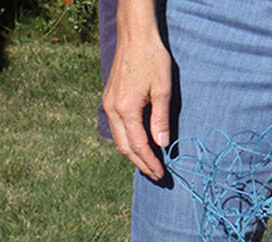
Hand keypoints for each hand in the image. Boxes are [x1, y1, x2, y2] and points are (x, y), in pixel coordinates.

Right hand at [102, 0, 171, 179]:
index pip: (138, 145)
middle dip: (141, 164)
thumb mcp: (163, 90)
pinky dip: (128, 141)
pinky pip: (117, 128)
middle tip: (157, 176)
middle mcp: (112, 109)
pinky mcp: (110, 99)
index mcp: (126, 109)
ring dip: (133, 155)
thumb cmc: (152, 59)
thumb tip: (162, 145)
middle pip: (124, 147)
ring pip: (118, 139)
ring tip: (149, 165)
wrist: (135, 36)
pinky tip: (140, 145)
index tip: (162, 174)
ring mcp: (108, 104)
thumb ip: (161, 119)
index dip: (150, 162)